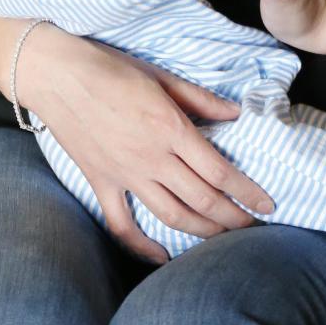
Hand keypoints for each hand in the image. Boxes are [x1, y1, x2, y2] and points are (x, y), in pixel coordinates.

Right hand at [20, 27, 273, 263]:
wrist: (57, 74)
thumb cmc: (109, 68)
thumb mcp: (161, 75)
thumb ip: (200, 99)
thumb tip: (235, 113)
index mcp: (170, 128)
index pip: (219, 171)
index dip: (248, 192)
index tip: (268, 205)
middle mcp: (151, 158)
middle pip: (202, 200)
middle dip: (234, 218)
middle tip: (254, 227)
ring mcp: (125, 175)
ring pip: (172, 215)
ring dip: (203, 232)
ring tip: (224, 238)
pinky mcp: (101, 183)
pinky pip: (122, 224)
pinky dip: (142, 246)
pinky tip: (162, 256)